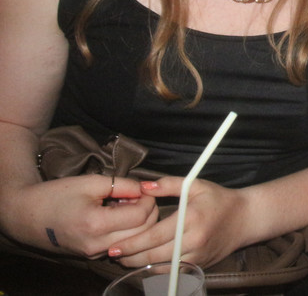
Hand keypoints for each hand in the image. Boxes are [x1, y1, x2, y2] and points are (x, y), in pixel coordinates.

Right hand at [0, 175, 156, 257]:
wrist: (26, 216)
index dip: (149, 200)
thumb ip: (123, 185)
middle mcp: (97, 245)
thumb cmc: (57, 195)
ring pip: (134, 241)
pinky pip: (120, 244)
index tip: (145, 189)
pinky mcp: (92, 257)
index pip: (141, 216)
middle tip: (140, 196)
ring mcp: (94, 254)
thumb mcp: (91, 182)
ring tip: (127, 204)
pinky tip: (116, 216)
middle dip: (148, 212)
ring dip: (139, 223)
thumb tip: (145, 189)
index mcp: (97, 224)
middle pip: (142, 232)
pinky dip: (126, 231)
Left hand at [109, 176, 252, 267]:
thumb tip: (142, 187)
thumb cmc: (219, 199)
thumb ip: (168, 184)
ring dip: (141, 267)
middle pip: (154, 256)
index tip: (115, 246)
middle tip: (113, 254)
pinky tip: (145, 265)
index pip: (155, 236)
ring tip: (125, 261)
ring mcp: (198, 255)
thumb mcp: (196, 185)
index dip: (132, 243)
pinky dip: (157, 271)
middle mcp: (194, 240)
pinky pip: (173, 272)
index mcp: (191, 218)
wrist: (246, 219)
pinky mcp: (201, 265)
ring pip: (162, 268)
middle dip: (131, 258)